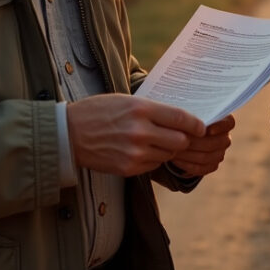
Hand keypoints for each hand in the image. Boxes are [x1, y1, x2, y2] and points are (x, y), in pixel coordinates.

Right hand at [67, 94, 204, 175]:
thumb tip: (181, 118)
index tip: (201, 126)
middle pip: (180, 141)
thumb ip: (153, 109)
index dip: (196, 124)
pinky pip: (153, 166)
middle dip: (183, 139)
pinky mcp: (128, 168)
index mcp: (141, 109)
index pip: (181, 118)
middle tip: (180, 136)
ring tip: (154, 141)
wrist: (68, 134)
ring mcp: (134, 152)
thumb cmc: (98, 112)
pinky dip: (152, 159)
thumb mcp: (126, 101)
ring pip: (167, 155)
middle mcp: (140, 131)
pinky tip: (140, 150)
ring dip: (166, 150)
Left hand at [169, 115, 234, 175]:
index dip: (220, 127)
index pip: (229, 123)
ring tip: (173, 149)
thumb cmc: (185, 119)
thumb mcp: (187, 112)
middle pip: (216, 142)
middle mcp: (224, 137)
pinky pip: (201, 168)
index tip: (207, 129)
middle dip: (196, 142)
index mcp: (223, 120)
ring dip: (188, 154)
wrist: (180, 135)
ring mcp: (220, 153)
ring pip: (207, 157)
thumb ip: (190, 114)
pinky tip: (175, 159)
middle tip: (179, 140)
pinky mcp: (211, 166)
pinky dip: (187, 164)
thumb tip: (186, 117)